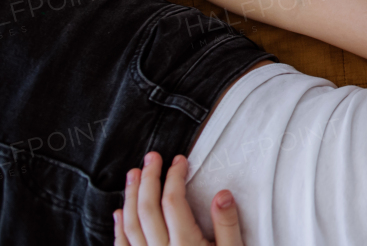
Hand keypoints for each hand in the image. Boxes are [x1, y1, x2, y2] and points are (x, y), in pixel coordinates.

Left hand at [114, 153, 242, 245]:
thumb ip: (228, 226)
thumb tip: (223, 194)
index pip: (173, 202)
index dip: (174, 177)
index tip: (179, 160)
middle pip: (147, 209)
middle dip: (148, 179)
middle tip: (151, 157)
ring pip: (130, 225)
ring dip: (131, 196)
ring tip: (134, 174)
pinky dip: (120, 227)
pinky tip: (120, 212)